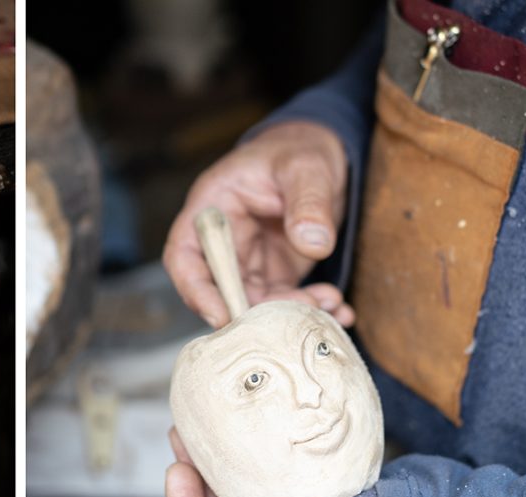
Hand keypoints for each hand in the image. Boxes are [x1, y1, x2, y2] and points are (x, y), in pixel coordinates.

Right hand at [163, 121, 351, 328]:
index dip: (195, 290)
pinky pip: (284, 300)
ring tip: (331, 305)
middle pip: (221, 290)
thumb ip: (309, 201)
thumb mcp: (306, 166)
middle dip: (256, 311)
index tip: (221, 316)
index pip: (184, 256)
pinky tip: (340, 309)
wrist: (321, 156)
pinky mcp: (275, 272)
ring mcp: (249, 260)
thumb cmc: (300, 151)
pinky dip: (311, 308)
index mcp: (212, 208)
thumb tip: (315, 244)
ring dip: (289, 312)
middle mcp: (224, 241)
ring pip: (255, 302)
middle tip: (297, 314)